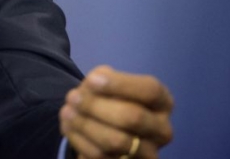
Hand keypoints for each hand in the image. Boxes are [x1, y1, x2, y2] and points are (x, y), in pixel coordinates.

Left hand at [59, 65, 173, 157]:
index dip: (119, 84)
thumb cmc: (110, 97)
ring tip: (66, 112)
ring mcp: (148, 154)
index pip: (150, 90)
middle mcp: (162, 130)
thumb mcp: (109, 81)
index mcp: (162, 103)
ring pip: (116, 141)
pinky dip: (80, 140)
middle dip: (96, 106)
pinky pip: (101, 157)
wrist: (105, 126)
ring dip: (85, 124)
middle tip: (71, 97)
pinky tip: (68, 127)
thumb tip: (92, 85)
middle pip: (132, 117)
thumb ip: (104, 79)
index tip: (90, 80)